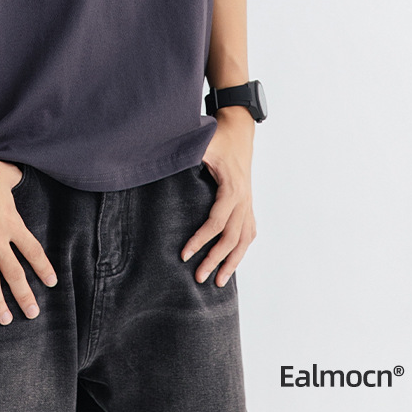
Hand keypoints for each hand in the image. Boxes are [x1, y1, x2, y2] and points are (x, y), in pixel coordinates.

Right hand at [0, 155, 57, 324]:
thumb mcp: (4, 172)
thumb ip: (13, 179)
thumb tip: (19, 175)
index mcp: (12, 222)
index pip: (33, 250)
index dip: (43, 267)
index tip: (51, 283)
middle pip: (15, 273)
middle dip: (25, 296)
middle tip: (32, 314)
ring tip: (5, 319)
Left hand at [181, 108, 256, 286]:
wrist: (239, 130)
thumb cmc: (218, 137)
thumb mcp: (202, 143)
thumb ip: (187, 154)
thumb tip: (162, 161)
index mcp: (231, 187)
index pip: (217, 222)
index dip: (201, 240)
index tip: (183, 253)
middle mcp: (244, 198)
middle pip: (232, 237)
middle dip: (215, 259)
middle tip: (198, 276)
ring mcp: (248, 202)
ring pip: (244, 239)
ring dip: (233, 262)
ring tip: (219, 282)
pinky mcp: (248, 203)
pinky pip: (249, 232)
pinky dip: (242, 250)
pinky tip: (232, 263)